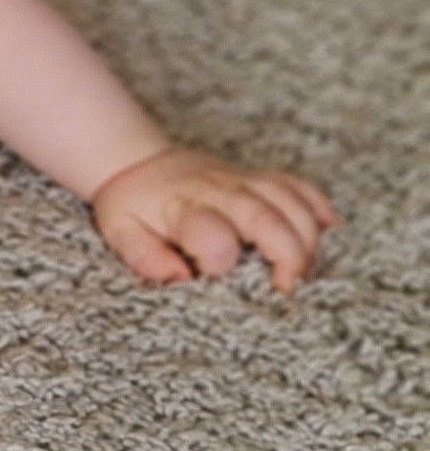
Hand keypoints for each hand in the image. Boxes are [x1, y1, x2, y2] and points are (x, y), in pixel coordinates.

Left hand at [91, 146, 340, 291]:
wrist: (136, 161)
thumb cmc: (131, 205)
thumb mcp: (121, 233)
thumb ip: (144, 258)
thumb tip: (180, 279)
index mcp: (183, 209)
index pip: (212, 236)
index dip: (220, 262)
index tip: (216, 279)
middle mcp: (219, 192)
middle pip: (266, 218)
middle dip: (288, 256)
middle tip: (287, 288)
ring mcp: (242, 181)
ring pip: (290, 200)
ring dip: (308, 237)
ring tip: (303, 271)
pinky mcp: (258, 178)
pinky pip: (297, 185)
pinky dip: (317, 205)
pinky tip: (330, 227)